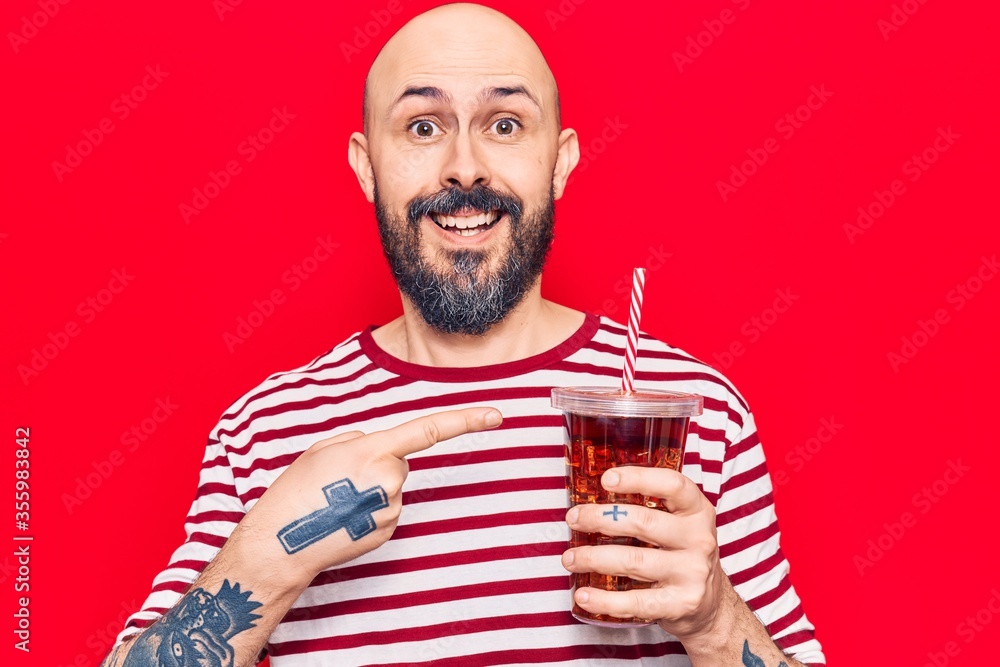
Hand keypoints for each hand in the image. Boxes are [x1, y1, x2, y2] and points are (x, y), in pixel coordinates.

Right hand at [235, 407, 502, 587]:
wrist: (281, 544)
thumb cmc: (296, 490)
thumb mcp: (324, 448)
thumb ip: (360, 439)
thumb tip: (382, 448)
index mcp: (374, 450)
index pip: (430, 430)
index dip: (467, 420)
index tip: (496, 415)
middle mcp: (390, 480)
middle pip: (399, 461)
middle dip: (376, 463)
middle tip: (340, 479)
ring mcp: (392, 509)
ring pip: (391, 487)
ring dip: (371, 489)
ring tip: (336, 500)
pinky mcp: (388, 531)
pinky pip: (386, 509)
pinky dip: (368, 510)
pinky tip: (344, 517)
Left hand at [560, 466, 725, 640]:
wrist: (710, 603)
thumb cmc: (682, 553)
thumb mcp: (678, 523)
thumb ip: (648, 506)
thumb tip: (592, 495)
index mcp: (697, 511)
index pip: (672, 485)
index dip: (639, 478)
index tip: (606, 479)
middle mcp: (699, 539)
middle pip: (643, 522)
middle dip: (600, 518)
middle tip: (573, 519)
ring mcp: (692, 572)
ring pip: (633, 560)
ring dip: (593, 558)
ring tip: (570, 558)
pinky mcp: (681, 603)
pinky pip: (636, 601)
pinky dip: (604, 600)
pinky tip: (584, 595)